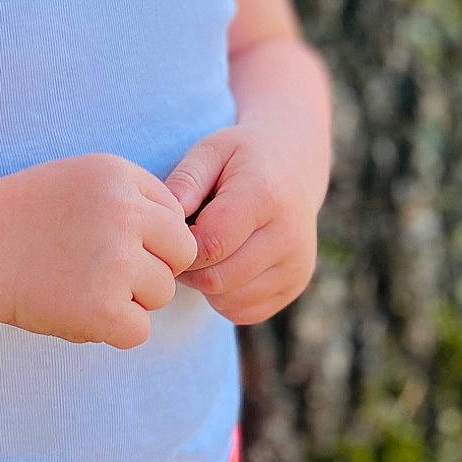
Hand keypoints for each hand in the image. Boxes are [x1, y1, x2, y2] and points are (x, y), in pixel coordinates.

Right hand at [0, 153, 198, 350]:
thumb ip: (137, 199)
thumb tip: (191, 239)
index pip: (175, 216)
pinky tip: (77, 309)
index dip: (148, 236)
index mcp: (120, 175)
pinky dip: (113, 329)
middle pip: (180, 255)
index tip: (107, 241)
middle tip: (103, 271)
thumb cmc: (28, 214)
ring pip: (161, 294)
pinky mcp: (103, 308)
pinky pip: (139, 330)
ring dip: (129, 299)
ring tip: (81, 285)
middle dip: (151, 268)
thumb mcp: (84, 180)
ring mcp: (114, 260)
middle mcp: (124, 212)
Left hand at [162, 123, 321, 325]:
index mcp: (266, 196)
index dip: (179, 244)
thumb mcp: (210, 150)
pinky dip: (223, 296)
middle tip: (180, 245)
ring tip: (204, 250)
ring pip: (228, 300)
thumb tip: (165, 219)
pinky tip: (224, 264)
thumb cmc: (241, 156)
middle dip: (188, 268)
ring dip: (204, 283)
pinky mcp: (295, 286)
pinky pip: (242, 312)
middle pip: (217, 278)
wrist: (294, 165)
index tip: (170, 230)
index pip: (210, 244)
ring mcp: (297, 265)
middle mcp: (289, 236)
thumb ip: (185, 180)